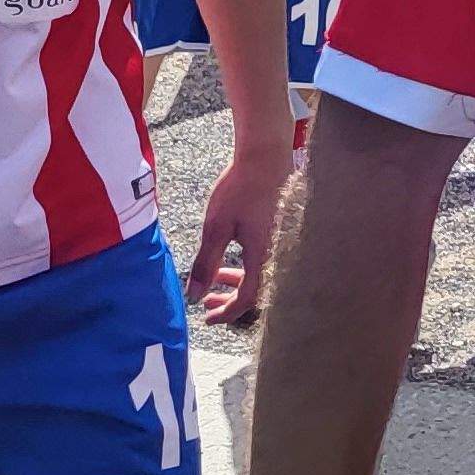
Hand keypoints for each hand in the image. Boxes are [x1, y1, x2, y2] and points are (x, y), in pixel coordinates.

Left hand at [188, 145, 291, 326]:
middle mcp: (277, 254)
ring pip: (259, 275)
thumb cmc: (241, 189)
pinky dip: (245, 267)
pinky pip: (263, 261)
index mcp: (262, 256)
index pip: (247, 298)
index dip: (227, 313)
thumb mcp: (216, 228)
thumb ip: (205, 264)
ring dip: (235, 282)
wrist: (266, 157)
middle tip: (206, 302)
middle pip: (256, 291)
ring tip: (214, 281)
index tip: (206, 317)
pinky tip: (229, 258)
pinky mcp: (280, 233)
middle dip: (229, 299)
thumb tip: (193, 295)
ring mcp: (281, 243)